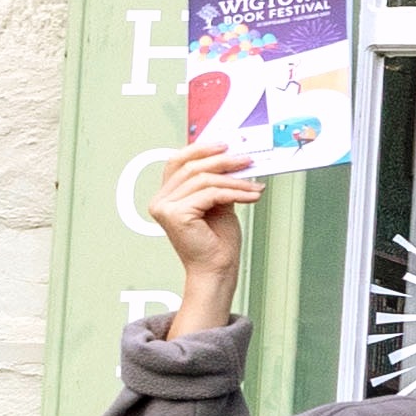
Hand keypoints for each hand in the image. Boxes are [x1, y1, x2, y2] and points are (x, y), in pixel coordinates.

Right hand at [147, 148, 261, 336]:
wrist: (217, 270)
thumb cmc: (217, 241)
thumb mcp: (218, 203)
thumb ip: (217, 182)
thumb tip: (233, 159)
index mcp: (166, 195)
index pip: (178, 161)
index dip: (201, 149)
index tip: (226, 145)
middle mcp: (160, 200)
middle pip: (191, 167)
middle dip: (223, 161)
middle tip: (248, 160)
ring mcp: (164, 207)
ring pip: (203, 180)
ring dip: (235, 180)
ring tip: (254, 185)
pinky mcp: (175, 215)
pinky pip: (210, 193)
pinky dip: (235, 192)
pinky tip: (252, 196)